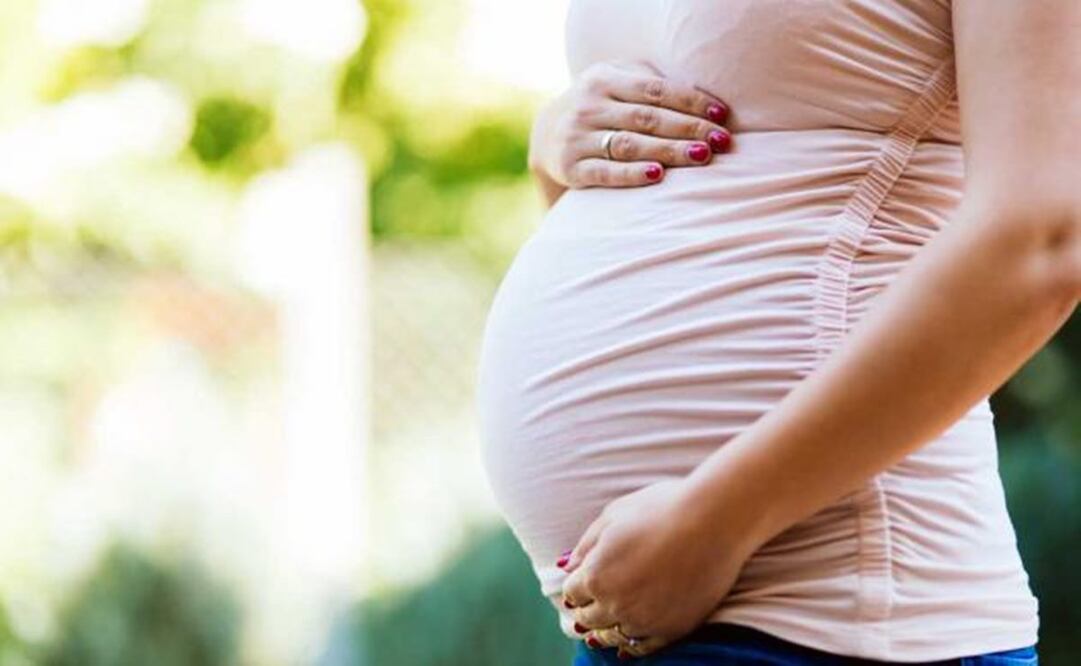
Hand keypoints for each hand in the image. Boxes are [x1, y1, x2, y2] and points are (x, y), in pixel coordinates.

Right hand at [528, 60, 732, 194]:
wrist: (546, 134)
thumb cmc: (600, 105)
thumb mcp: (616, 81)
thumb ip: (649, 82)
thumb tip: (704, 100)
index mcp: (603, 79)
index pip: (655, 89)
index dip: (691, 101)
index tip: (722, 115)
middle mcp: (588, 106)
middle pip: (647, 118)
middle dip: (688, 129)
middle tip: (721, 141)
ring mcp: (577, 137)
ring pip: (630, 144)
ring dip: (669, 151)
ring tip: (701, 156)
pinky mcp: (571, 167)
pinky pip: (605, 172)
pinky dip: (631, 174)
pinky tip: (657, 175)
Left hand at [557, 477, 757, 658]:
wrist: (713, 521)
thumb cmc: (661, 509)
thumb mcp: (613, 515)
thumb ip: (586, 544)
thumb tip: (566, 565)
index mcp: (595, 576)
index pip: (572, 593)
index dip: (575, 586)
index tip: (579, 584)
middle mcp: (615, 604)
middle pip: (588, 619)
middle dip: (585, 611)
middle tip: (583, 611)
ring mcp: (645, 621)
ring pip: (613, 637)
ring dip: (604, 631)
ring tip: (599, 633)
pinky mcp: (673, 630)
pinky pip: (643, 648)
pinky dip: (631, 647)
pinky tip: (626, 647)